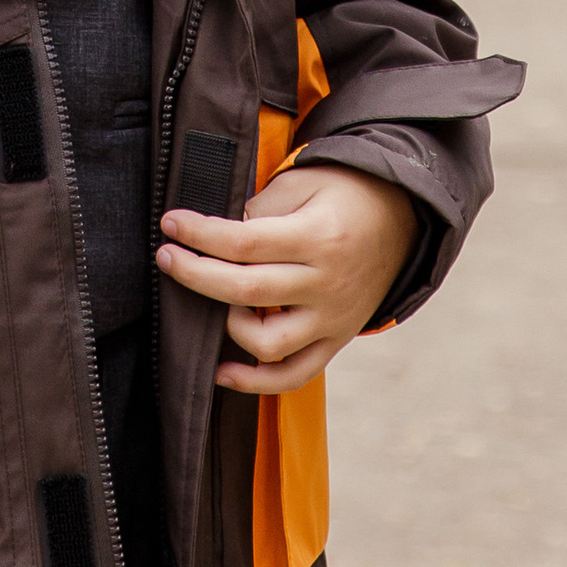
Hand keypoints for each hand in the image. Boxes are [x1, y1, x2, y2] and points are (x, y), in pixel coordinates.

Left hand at [158, 162, 418, 391]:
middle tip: (166, 256)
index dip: (200, 235)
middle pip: (248, 291)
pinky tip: (222, 371)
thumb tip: (214, 237)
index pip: (244, 243)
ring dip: (229, 327)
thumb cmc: (342, 193)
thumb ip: (259, 211)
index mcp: (317, 238)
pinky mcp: (336, 340)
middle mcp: (326, 284)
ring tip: (212, 300)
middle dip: (196, 275)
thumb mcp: (301, 184)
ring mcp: (333, 319)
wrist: (400, 216)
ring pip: (269, 344)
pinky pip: (295, 374)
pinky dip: (256, 382)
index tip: (170, 224)